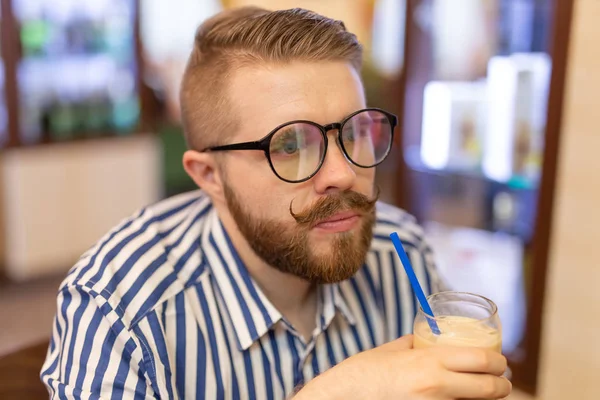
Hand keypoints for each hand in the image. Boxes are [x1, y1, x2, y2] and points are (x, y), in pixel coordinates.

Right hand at [294, 335, 511, 398]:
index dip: (499, 362)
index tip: (501, 362)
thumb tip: (431, 339)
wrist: (340, 398)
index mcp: (429, 361)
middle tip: (502, 382)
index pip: (482, 360)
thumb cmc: (362, 373)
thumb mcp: (392, 350)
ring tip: (485, 394)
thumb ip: (416, 344)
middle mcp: (436, 386)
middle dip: (502, 386)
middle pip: (489, 389)